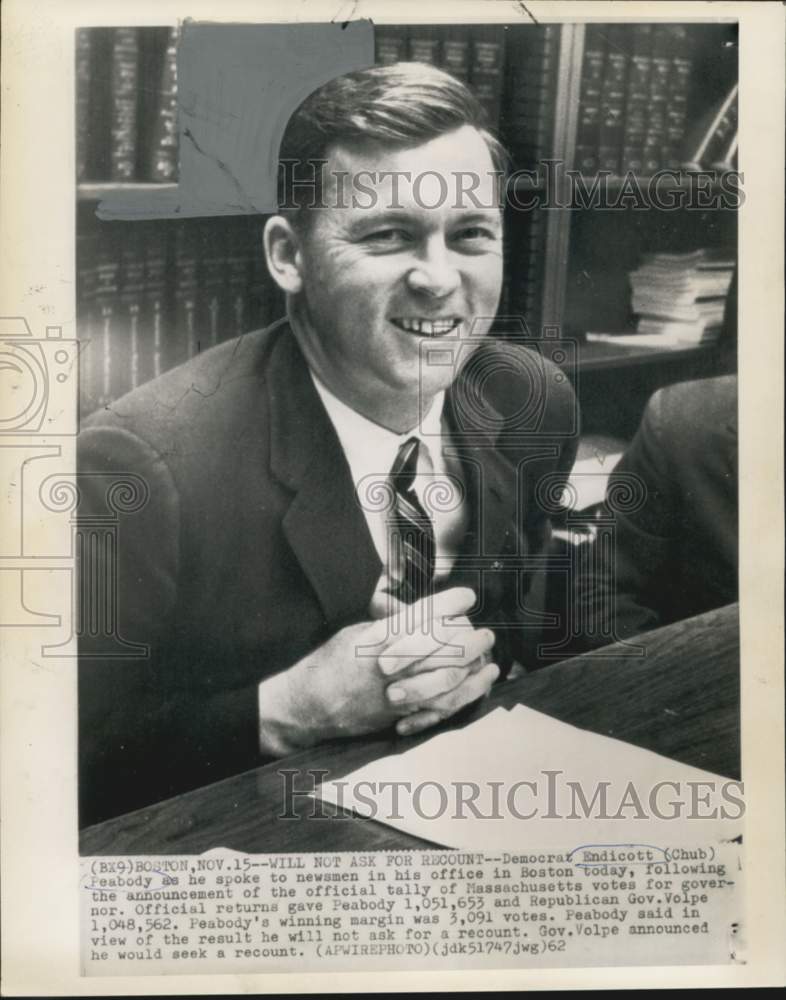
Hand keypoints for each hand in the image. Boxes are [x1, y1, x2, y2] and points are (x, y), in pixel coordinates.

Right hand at [257, 587, 497, 753]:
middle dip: (469, 637)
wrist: (310, 705)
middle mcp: (390, 664)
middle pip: (441, 646)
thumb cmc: (331, 664)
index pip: (421, 615)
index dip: (449, 603)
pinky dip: (467, 693)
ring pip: (447, 677)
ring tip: (488, 653)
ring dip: (474, 664)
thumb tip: (419, 611)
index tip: (467, 596)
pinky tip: (481, 682)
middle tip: (485, 630)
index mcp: (377, 638)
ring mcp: (397, 692)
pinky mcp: (402, 714)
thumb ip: (389, 623)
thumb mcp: (356, 632)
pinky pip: (442, 705)